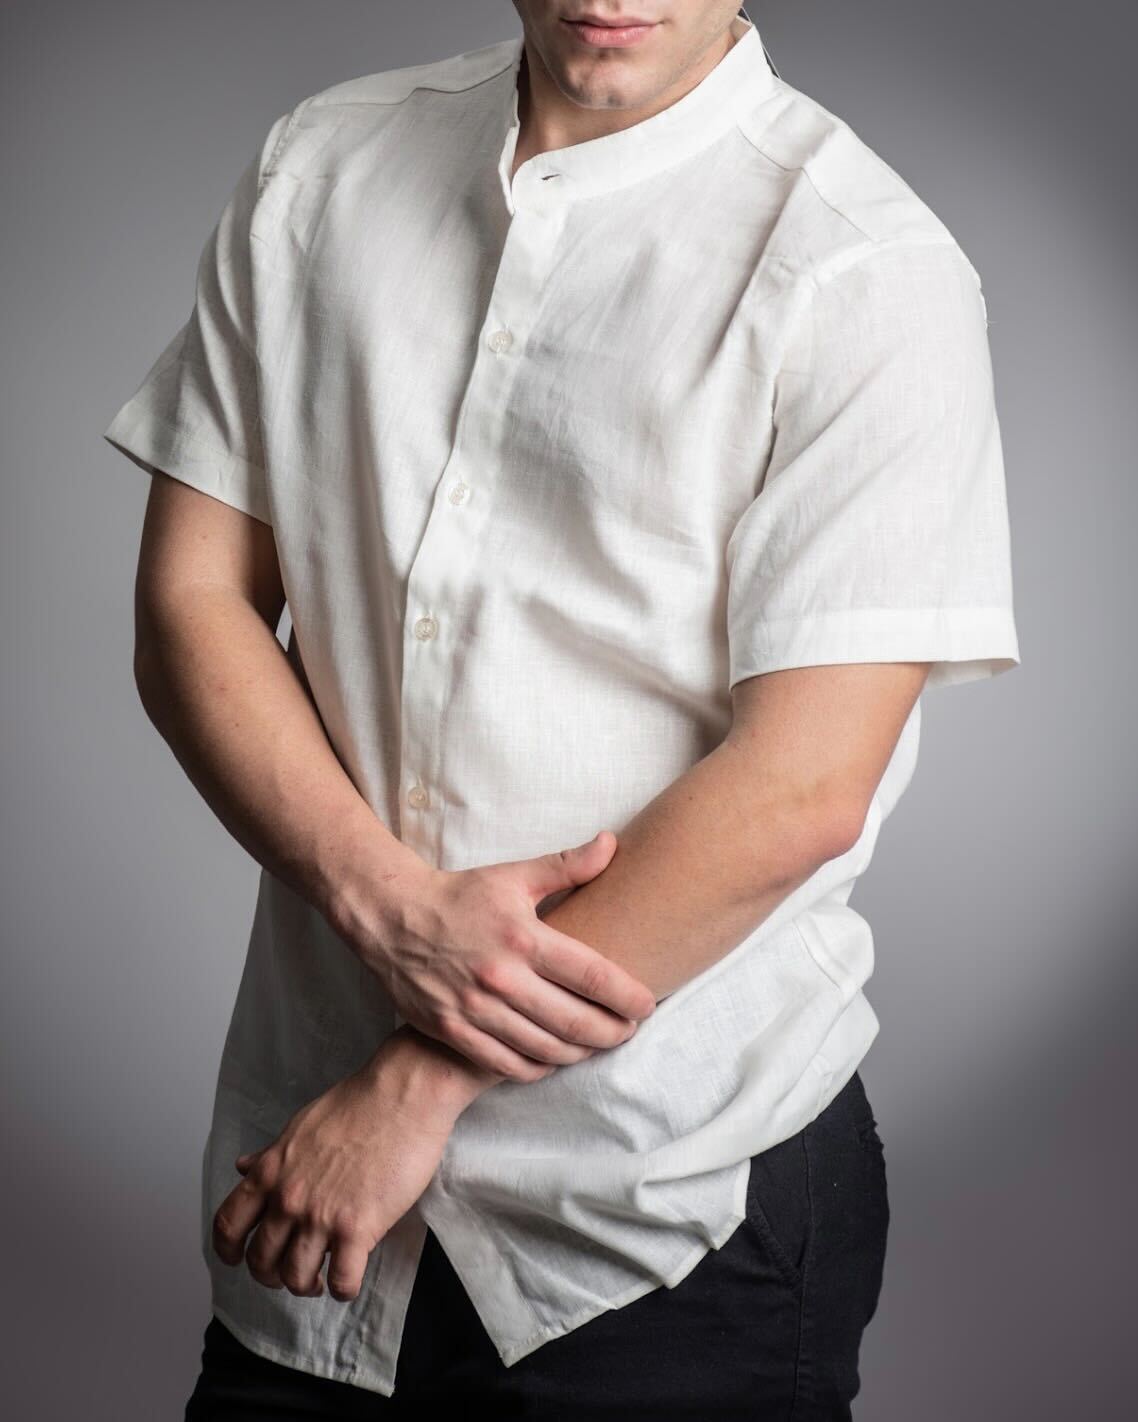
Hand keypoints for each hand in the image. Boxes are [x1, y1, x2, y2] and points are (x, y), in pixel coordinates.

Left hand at [211, 1029, 467, 1302]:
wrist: (400, 1097)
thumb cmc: (357, 1104)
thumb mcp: (300, 1127)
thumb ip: (270, 1155)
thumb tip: (243, 1167)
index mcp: (271, 1172)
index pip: (228, 1224)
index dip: (227, 1249)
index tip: (235, 1258)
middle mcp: (288, 1199)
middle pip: (261, 1261)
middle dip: (271, 1275)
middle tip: (290, 1271)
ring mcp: (321, 1217)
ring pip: (296, 1278)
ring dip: (307, 1285)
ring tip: (321, 1278)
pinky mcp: (358, 1229)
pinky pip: (342, 1281)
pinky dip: (343, 1289)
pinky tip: (350, 1279)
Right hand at [342, 829, 656, 1081]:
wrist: (390, 918)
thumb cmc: (459, 895)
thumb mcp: (512, 875)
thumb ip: (567, 865)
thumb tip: (612, 844)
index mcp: (522, 937)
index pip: (592, 975)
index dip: (628, 996)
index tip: (647, 1004)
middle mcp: (501, 978)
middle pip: (575, 1021)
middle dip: (612, 1032)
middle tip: (629, 1031)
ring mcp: (475, 1009)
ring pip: (545, 1049)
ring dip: (580, 1053)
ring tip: (597, 1044)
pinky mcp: (453, 1031)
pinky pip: (507, 1064)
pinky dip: (538, 1067)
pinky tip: (553, 1058)